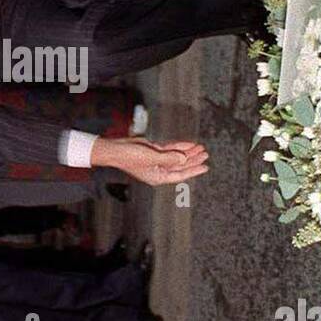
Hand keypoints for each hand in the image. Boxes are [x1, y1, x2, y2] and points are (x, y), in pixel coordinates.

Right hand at [90, 136, 208, 185]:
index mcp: (159, 176)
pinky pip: (170, 149)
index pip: (181, 174)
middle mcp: (159, 170)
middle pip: (180, 165)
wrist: (116, 149)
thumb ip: (169, 158)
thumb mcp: (152, 158)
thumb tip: (184, 157)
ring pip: (176, 156)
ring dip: (188, 152)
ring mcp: (157, 160)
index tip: (205, 166)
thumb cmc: (129, 157)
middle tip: (205, 154)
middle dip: (193, 159)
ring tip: (200, 147)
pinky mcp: (153, 151)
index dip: (194, 170)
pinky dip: (179, 147)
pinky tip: (188, 144)